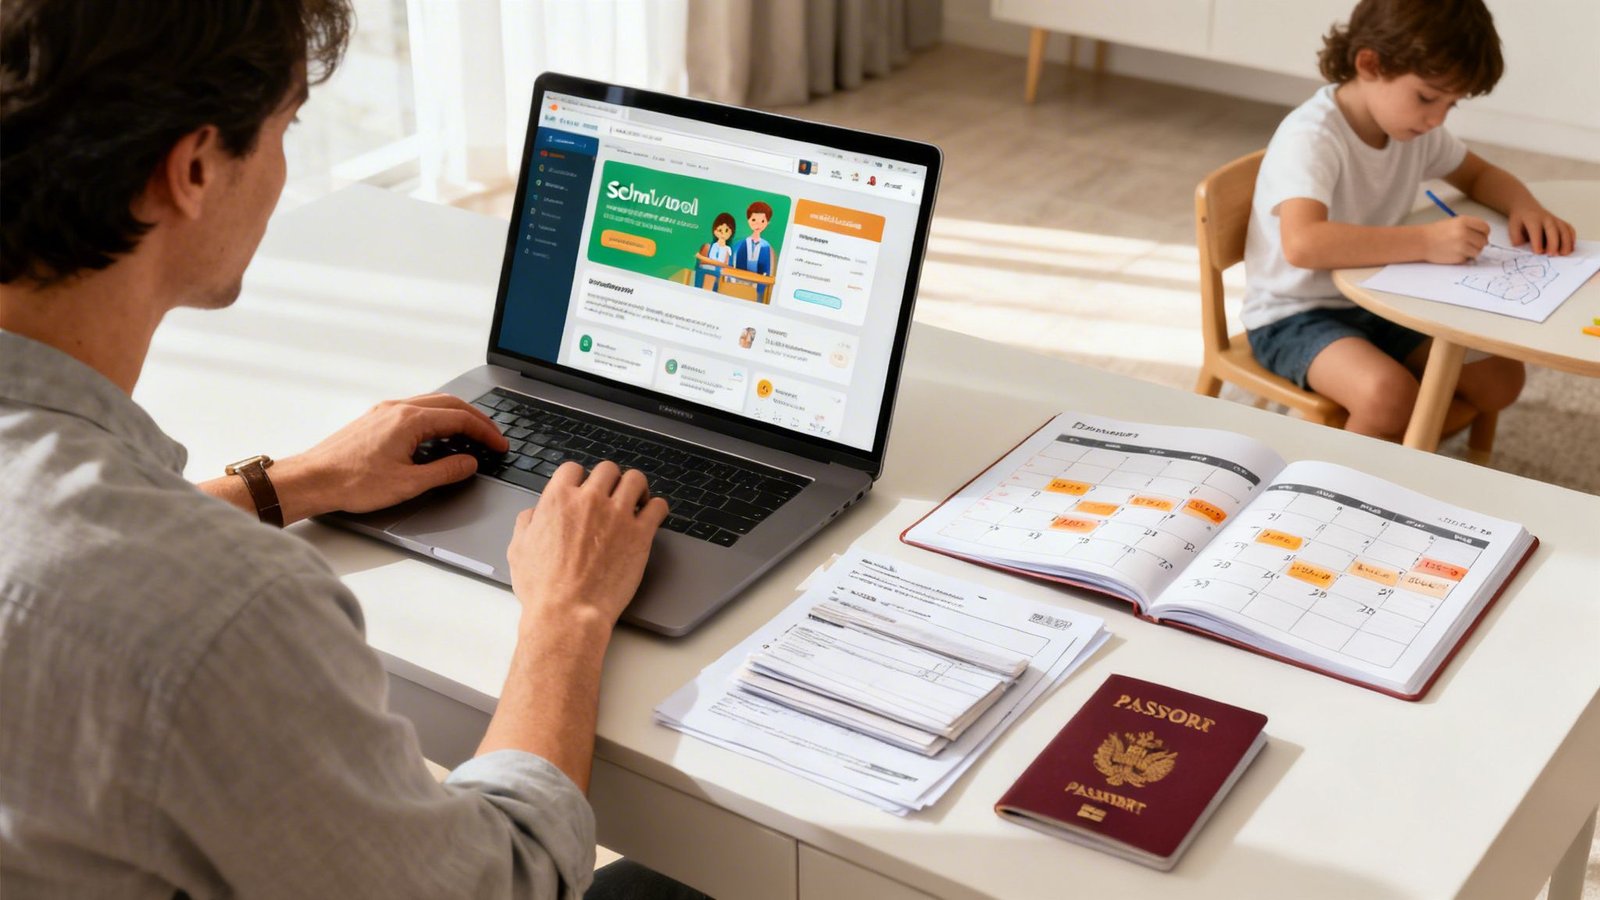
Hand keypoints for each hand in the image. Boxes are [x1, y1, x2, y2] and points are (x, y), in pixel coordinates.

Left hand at [272, 393, 506, 521]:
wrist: (312, 480)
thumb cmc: (352, 482)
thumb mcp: (408, 484)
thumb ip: (445, 471)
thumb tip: (468, 463)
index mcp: (409, 420)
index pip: (461, 418)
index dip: (485, 432)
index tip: (499, 445)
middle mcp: (397, 408)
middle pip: (450, 403)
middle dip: (476, 419)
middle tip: (492, 436)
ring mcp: (384, 411)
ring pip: (432, 403)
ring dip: (456, 416)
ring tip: (471, 435)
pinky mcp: (374, 419)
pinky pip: (415, 409)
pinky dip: (436, 418)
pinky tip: (437, 436)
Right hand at [506, 461, 668, 633]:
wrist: (568, 612)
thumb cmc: (543, 588)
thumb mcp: (518, 549)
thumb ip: (527, 523)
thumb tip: (534, 513)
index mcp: (559, 499)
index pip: (573, 468)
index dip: (579, 478)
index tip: (584, 487)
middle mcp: (590, 501)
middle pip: (607, 469)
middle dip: (609, 480)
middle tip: (611, 494)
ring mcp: (618, 515)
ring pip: (635, 480)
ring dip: (635, 487)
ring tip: (636, 499)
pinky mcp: (640, 534)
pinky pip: (658, 507)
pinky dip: (657, 507)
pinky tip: (652, 515)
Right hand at [1422, 215, 1489, 262]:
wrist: (1421, 242)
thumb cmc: (1436, 232)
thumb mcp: (1454, 222)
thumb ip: (1470, 227)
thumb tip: (1483, 238)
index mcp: (1464, 221)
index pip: (1485, 228)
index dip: (1484, 233)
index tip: (1481, 236)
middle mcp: (1464, 233)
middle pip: (1483, 241)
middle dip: (1479, 243)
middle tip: (1470, 244)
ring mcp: (1461, 246)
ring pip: (1478, 251)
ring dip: (1472, 252)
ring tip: (1461, 249)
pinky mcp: (1458, 257)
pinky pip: (1468, 259)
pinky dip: (1463, 257)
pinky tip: (1454, 253)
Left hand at [1506, 203, 1575, 254]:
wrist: (1526, 207)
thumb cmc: (1520, 220)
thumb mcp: (1513, 227)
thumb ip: (1516, 237)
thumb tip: (1523, 247)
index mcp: (1532, 219)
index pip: (1536, 230)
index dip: (1537, 242)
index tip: (1538, 252)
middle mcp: (1546, 218)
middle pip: (1553, 230)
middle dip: (1554, 243)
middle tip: (1553, 254)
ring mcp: (1555, 220)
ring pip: (1564, 230)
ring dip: (1566, 242)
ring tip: (1564, 254)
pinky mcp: (1561, 222)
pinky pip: (1569, 229)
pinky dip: (1572, 238)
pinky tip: (1571, 248)